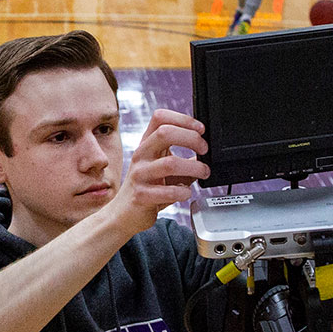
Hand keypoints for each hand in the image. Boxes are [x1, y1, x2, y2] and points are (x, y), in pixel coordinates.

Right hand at [103, 109, 210, 235]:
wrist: (125, 214)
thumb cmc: (148, 187)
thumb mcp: (163, 165)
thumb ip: (184, 157)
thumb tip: (207, 152)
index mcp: (147, 143)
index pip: (160, 117)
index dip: (183, 119)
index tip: (201, 129)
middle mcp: (141, 155)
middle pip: (165, 133)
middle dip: (191, 139)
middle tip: (204, 150)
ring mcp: (139, 175)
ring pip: (170, 163)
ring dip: (194, 168)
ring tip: (203, 173)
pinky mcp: (141, 196)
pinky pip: (167, 191)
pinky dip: (183, 192)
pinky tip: (185, 193)